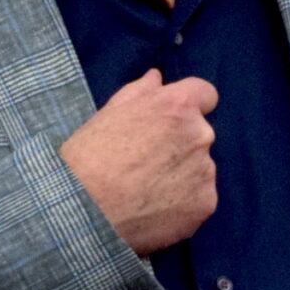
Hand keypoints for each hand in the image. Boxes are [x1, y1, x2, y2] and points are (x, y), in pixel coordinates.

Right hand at [60, 70, 219, 255]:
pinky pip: (199, 197)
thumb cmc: (88, 157)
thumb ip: (139, 92)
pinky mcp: (206, 202)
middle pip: (199, 134)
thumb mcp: (107, 115)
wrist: (83, 211)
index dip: (189, 107)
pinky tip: (155, 209)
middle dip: (180, 144)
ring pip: (200, 168)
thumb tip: (157, 77)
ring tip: (146, 190)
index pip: (205, 94)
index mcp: (178, 105)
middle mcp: (200, 134)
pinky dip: (183, 203)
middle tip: (145, 163)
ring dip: (182, 175)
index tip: (172, 121)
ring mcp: (206, 170)